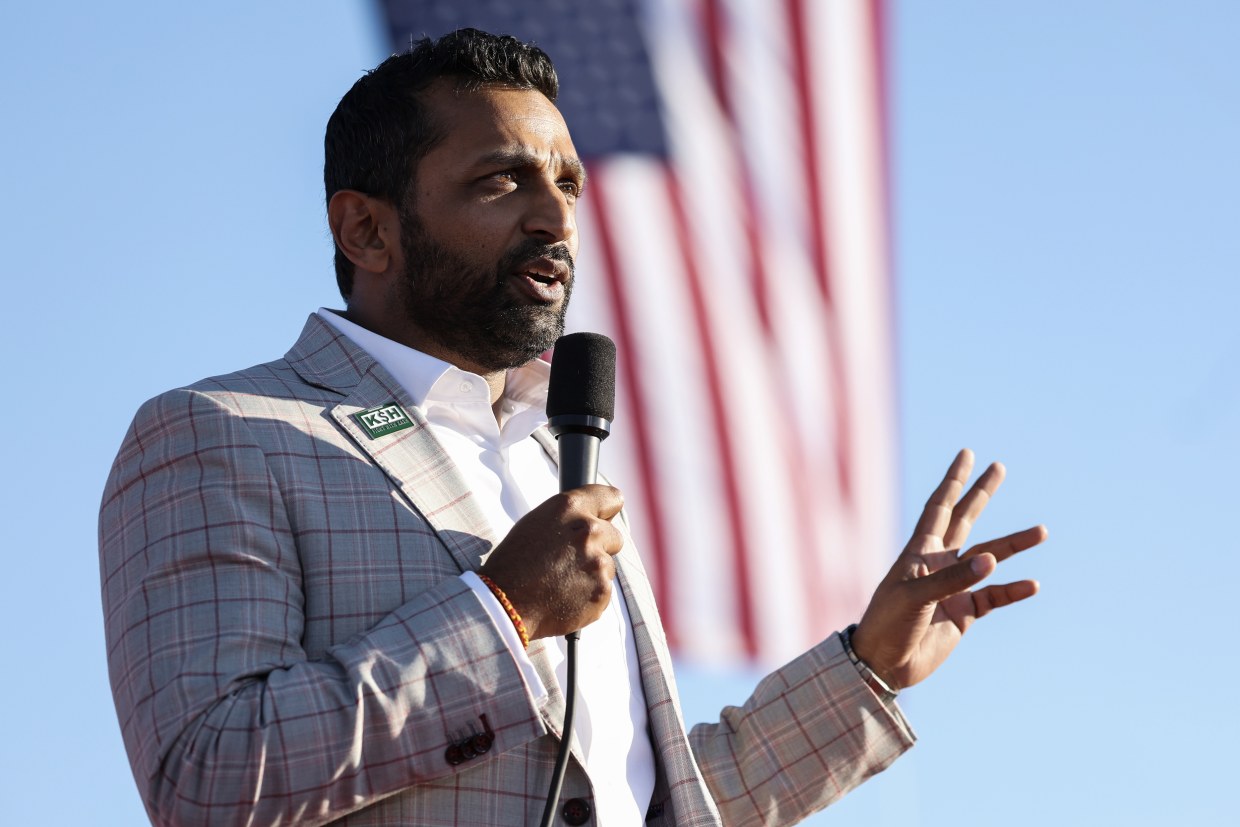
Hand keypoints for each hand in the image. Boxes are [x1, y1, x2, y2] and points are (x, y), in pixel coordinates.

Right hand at [478, 484, 624, 639]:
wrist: (504, 604)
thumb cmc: (514, 562)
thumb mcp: (536, 524)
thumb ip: (569, 518)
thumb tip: (592, 518)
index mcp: (570, 507)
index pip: (611, 498)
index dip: (607, 511)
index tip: (605, 518)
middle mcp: (589, 530)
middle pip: (615, 536)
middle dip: (600, 547)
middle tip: (573, 560)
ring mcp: (598, 562)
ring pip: (607, 567)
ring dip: (591, 574)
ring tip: (561, 582)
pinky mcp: (602, 591)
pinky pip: (602, 591)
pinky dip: (589, 596)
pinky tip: (565, 597)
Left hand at [850, 449, 1046, 689]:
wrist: (884, 664)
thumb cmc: (887, 623)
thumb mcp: (914, 597)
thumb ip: (953, 580)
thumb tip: (992, 560)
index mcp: (920, 551)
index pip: (939, 507)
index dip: (953, 481)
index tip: (967, 454)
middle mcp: (939, 563)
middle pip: (966, 519)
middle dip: (981, 494)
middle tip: (999, 467)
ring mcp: (953, 588)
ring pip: (989, 559)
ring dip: (1013, 545)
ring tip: (1041, 531)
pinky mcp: (964, 614)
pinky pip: (994, 597)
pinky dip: (1012, 590)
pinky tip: (1032, 584)